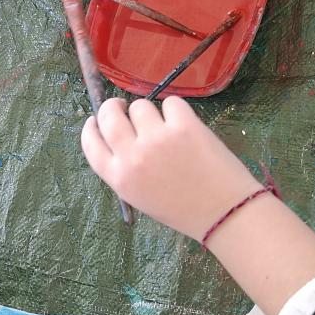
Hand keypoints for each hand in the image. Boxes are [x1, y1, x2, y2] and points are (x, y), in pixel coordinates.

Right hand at [81, 98, 261, 239]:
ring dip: (150, 112)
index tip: (95, 120)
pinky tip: (184, 126)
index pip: (90, 143)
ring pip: (141, 106)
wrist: (223, 211)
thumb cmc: (182, 209)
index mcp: (119, 177)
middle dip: (113, 107)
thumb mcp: (141, 196)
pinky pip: (170, 102)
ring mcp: (157, 138)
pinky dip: (176, 110)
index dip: (91, 127)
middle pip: (109, 116)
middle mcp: (132, 156)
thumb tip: (120, 137)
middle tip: (124, 107)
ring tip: (165, 127)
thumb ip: (125, 169)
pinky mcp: (183, 126)